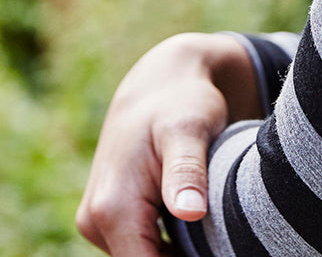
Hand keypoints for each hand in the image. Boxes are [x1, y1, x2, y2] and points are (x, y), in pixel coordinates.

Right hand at [76, 32, 261, 255]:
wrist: (162, 81)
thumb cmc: (181, 101)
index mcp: (111, 207)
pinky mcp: (110, 217)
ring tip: (216, 227)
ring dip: (180, 253)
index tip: (225, 252)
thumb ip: (187, 172)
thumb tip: (190, 212)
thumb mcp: (190, 129)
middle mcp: (96, 220)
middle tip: (226, 239)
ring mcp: (99, 221)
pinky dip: (171, 244)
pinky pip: (143, 246)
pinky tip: (201, 223)